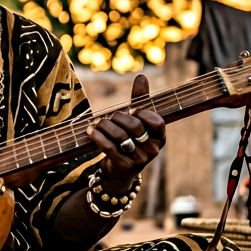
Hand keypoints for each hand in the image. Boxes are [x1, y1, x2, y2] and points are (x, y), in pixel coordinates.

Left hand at [88, 74, 165, 193]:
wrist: (119, 173)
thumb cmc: (129, 142)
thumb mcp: (136, 122)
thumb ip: (140, 100)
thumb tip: (141, 76)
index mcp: (159, 139)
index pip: (157, 122)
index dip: (143, 113)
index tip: (132, 110)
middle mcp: (152, 151)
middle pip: (135, 127)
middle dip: (118, 117)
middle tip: (109, 116)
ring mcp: (138, 161)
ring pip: (120, 136)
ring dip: (105, 125)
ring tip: (97, 122)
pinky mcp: (122, 166)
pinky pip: (108, 147)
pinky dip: (97, 136)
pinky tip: (90, 130)